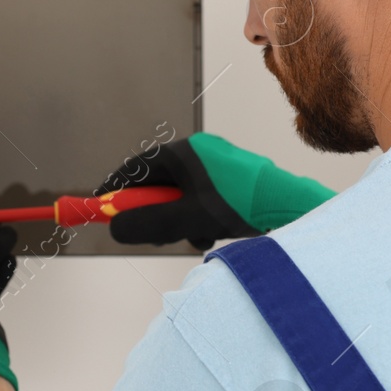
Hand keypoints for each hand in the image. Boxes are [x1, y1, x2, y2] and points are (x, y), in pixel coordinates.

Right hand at [98, 133, 335, 249]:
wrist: (289, 206)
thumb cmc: (238, 205)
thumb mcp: (186, 219)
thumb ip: (148, 224)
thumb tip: (115, 229)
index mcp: (184, 152)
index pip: (136, 167)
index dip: (116, 189)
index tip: (101, 206)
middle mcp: (199, 153)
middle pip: (159, 183)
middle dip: (153, 213)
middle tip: (150, 235)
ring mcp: (218, 166)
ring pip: (182, 196)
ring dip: (179, 221)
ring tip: (193, 238)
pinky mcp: (233, 181)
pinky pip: (202, 200)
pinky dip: (198, 219)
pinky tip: (211, 235)